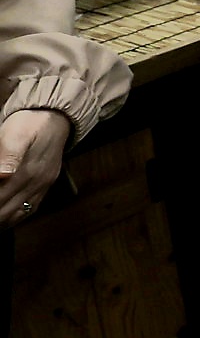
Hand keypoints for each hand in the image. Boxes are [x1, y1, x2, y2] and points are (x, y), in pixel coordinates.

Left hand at [0, 108, 70, 223]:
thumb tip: (2, 175)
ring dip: (1, 221)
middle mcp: (37, 183)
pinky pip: (31, 209)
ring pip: (18, 214)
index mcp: (26, 172)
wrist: (57, 116)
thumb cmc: (31, 123)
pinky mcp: (46, 184)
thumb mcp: (16, 133)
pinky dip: (16, 218)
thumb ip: (9, 155)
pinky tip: (6, 220)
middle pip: (6, 211)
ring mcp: (43, 185)